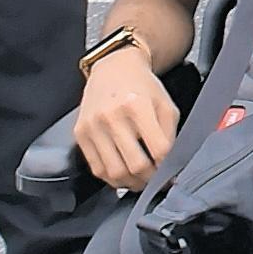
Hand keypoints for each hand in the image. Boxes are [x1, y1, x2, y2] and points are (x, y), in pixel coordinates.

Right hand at [74, 46, 178, 192]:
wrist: (113, 69)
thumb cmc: (143, 88)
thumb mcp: (165, 104)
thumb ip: (170, 133)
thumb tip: (172, 164)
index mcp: (138, 106)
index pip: (158, 149)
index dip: (168, 167)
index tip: (173, 174)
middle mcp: (112, 117)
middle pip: (135, 165)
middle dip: (151, 179)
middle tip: (158, 181)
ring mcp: (93, 127)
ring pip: (114, 172)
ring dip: (131, 183)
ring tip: (142, 181)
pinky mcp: (80, 135)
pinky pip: (96, 168)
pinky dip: (112, 178)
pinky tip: (124, 174)